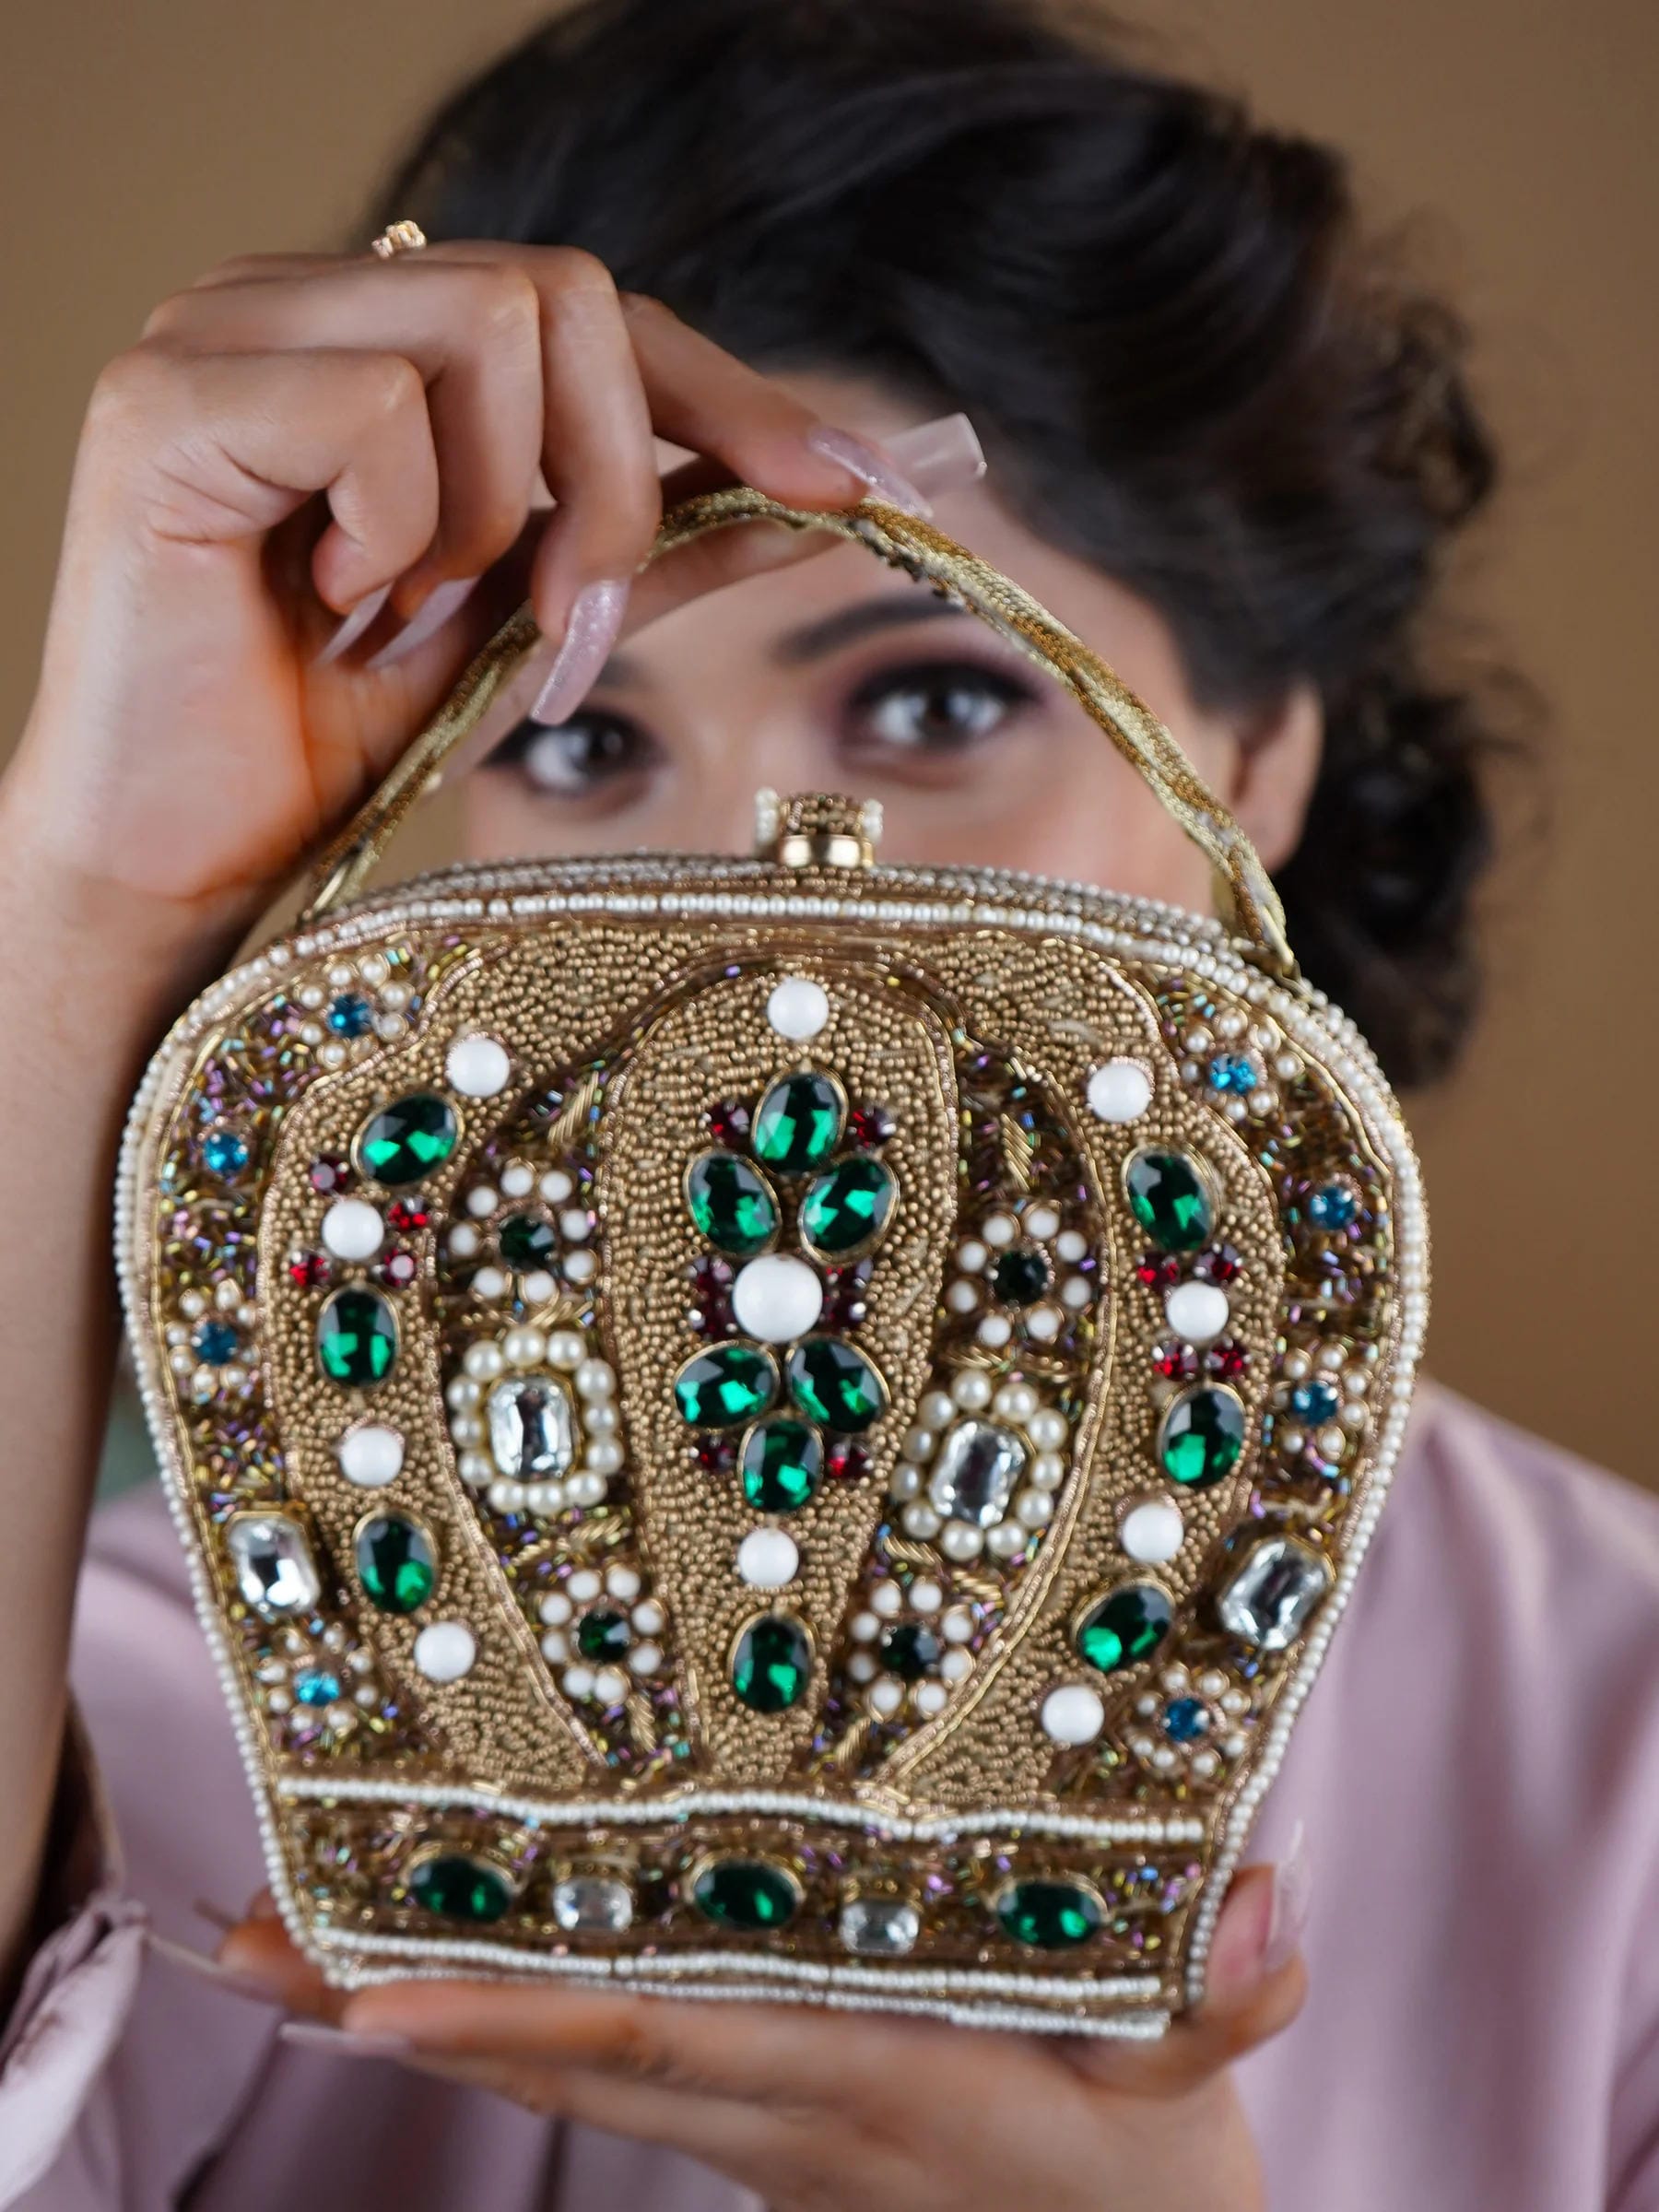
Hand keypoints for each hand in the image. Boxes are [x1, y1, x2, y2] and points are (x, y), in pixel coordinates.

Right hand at [3, 240, 938, 956]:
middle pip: (566, 292)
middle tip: (564, 614)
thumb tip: (822, 486)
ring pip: (488, 328)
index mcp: (381, 330)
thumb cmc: (336, 734)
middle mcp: (300, 298)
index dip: (731, 393)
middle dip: (614, 477)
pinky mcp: (165, 397)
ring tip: (407, 609)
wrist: (187, 852)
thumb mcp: (532, 618)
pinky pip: (380, 405)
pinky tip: (330, 599)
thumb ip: (657, 533)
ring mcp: (222, 327)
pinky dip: (397, 527)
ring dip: (495, 512)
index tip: (848, 488)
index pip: (597, 309)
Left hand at [220, 1852, 1305, 2211]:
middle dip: (402, 2008)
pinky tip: (443, 1978)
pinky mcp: (762, 2129)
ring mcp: (759, 2131)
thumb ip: (1227, 2002)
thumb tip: (1270, 1898)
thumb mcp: (1194, 2099)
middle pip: (561, 2059)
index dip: (521, 2019)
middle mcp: (781, 2114)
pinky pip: (611, 2072)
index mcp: (867, 2089)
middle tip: (253, 1941)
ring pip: (565, 2069)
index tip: (375, 1991)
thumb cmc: (1141, 2197)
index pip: (666, 2044)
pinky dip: (512, 2027)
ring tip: (281, 1950)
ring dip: (424, 2012)